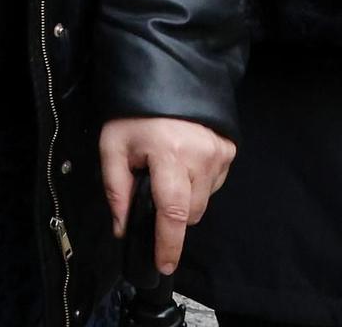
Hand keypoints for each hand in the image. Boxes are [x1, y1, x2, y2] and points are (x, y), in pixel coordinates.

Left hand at [99, 116, 236, 275]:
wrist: (165, 75)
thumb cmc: (134, 111)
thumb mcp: (113, 144)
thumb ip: (116, 189)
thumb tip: (122, 228)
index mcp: (170, 154)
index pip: (173, 213)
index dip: (168, 244)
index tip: (164, 266)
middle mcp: (201, 157)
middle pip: (190, 212)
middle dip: (170, 216)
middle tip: (151, 192)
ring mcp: (219, 154)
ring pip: (203, 200)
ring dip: (184, 198)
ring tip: (165, 170)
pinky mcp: (229, 150)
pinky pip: (213, 183)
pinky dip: (197, 182)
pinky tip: (182, 162)